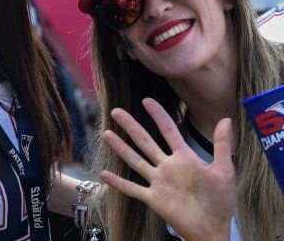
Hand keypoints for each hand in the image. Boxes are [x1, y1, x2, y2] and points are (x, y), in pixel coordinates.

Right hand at [100, 98, 235, 240]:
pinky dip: (118, 182)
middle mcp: (167, 167)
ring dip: (121, 148)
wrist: (213, 230)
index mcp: (184, 158)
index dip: (159, 115)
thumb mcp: (224, 171)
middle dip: (131, 126)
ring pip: (135, 160)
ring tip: (106, 133)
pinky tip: (104, 174)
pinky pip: (132, 189)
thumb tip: (225, 119)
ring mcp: (159, 182)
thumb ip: (221, 146)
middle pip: (146, 141)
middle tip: (116, 111)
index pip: (169, 131)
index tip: (146, 100)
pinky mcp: (153, 199)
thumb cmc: (221, 202)